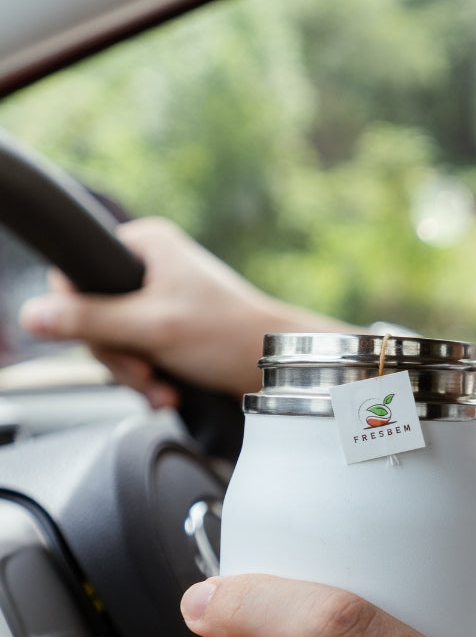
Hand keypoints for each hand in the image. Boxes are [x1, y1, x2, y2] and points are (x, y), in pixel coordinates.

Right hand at [18, 218, 343, 406]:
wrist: (282, 368)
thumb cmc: (232, 336)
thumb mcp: (152, 328)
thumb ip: (90, 321)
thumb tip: (32, 315)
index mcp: (146, 244)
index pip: (76, 274)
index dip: (82, 317)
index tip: (112, 342)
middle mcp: (153, 265)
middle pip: (95, 315)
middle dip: (119, 356)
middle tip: (146, 372)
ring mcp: (164, 298)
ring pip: (117, 341)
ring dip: (136, 374)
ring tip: (163, 388)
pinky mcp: (174, 328)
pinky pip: (141, 353)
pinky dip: (151, 378)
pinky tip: (170, 392)